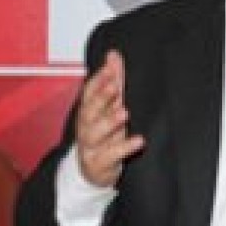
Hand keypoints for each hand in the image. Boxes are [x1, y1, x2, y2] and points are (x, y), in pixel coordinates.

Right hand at [75, 50, 144, 186]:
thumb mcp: (109, 107)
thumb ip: (113, 80)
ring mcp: (91, 146)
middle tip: (114, 86)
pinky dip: (124, 147)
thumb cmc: (102, 134)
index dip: (98, 80)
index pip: (89, 92)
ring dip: (109, 122)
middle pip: (89, 111)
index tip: (110, 68)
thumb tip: (113, 54)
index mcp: (87, 111)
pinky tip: (139, 140)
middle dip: (101, 98)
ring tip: (124, 112)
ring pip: (95, 133)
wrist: (91, 171)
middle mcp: (86, 127)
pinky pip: (111, 155)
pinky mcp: (99, 163)